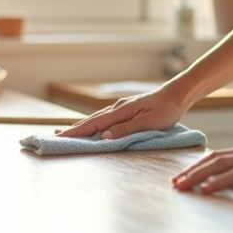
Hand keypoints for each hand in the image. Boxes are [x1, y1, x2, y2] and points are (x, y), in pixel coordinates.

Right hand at [55, 86, 186, 138]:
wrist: (176, 95)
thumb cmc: (166, 109)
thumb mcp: (149, 122)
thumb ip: (127, 129)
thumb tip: (105, 136)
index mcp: (120, 111)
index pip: (94, 123)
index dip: (77, 131)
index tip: (61, 136)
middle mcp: (117, 109)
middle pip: (91, 120)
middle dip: (73, 129)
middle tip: (55, 136)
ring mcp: (120, 109)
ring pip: (97, 119)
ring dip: (82, 126)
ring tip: (67, 132)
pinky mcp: (126, 111)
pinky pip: (105, 119)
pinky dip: (93, 124)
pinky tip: (91, 128)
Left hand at [171, 140, 232, 193]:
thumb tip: (225, 184)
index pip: (215, 158)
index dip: (196, 167)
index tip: (180, 178)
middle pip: (213, 159)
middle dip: (191, 172)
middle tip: (175, 184)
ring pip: (222, 164)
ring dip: (200, 175)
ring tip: (184, 186)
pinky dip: (221, 180)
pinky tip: (208, 188)